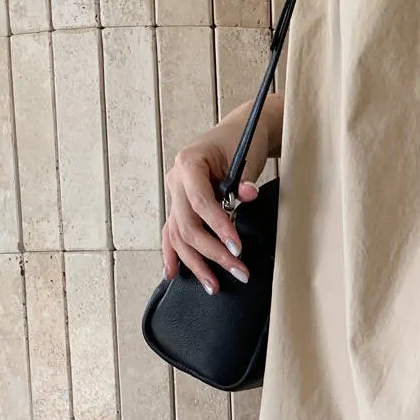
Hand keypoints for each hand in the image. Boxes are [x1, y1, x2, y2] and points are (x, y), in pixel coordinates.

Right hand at [161, 106, 271, 293]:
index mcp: (189, 163)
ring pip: (178, 235)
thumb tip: (245, 195)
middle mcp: (176, 180)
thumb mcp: (248, 156)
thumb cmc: (243, 141)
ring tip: (214, 286)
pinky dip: (172, 253)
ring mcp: (175, 194)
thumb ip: (244, 178)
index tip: (237, 248)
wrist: (238, 132)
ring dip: (195, 263)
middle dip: (212, 253)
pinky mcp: (180, 205)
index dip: (219, 228)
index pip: (200, 203)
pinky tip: (172, 273)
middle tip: (239, 272)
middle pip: (187, 225)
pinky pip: (171, 232)